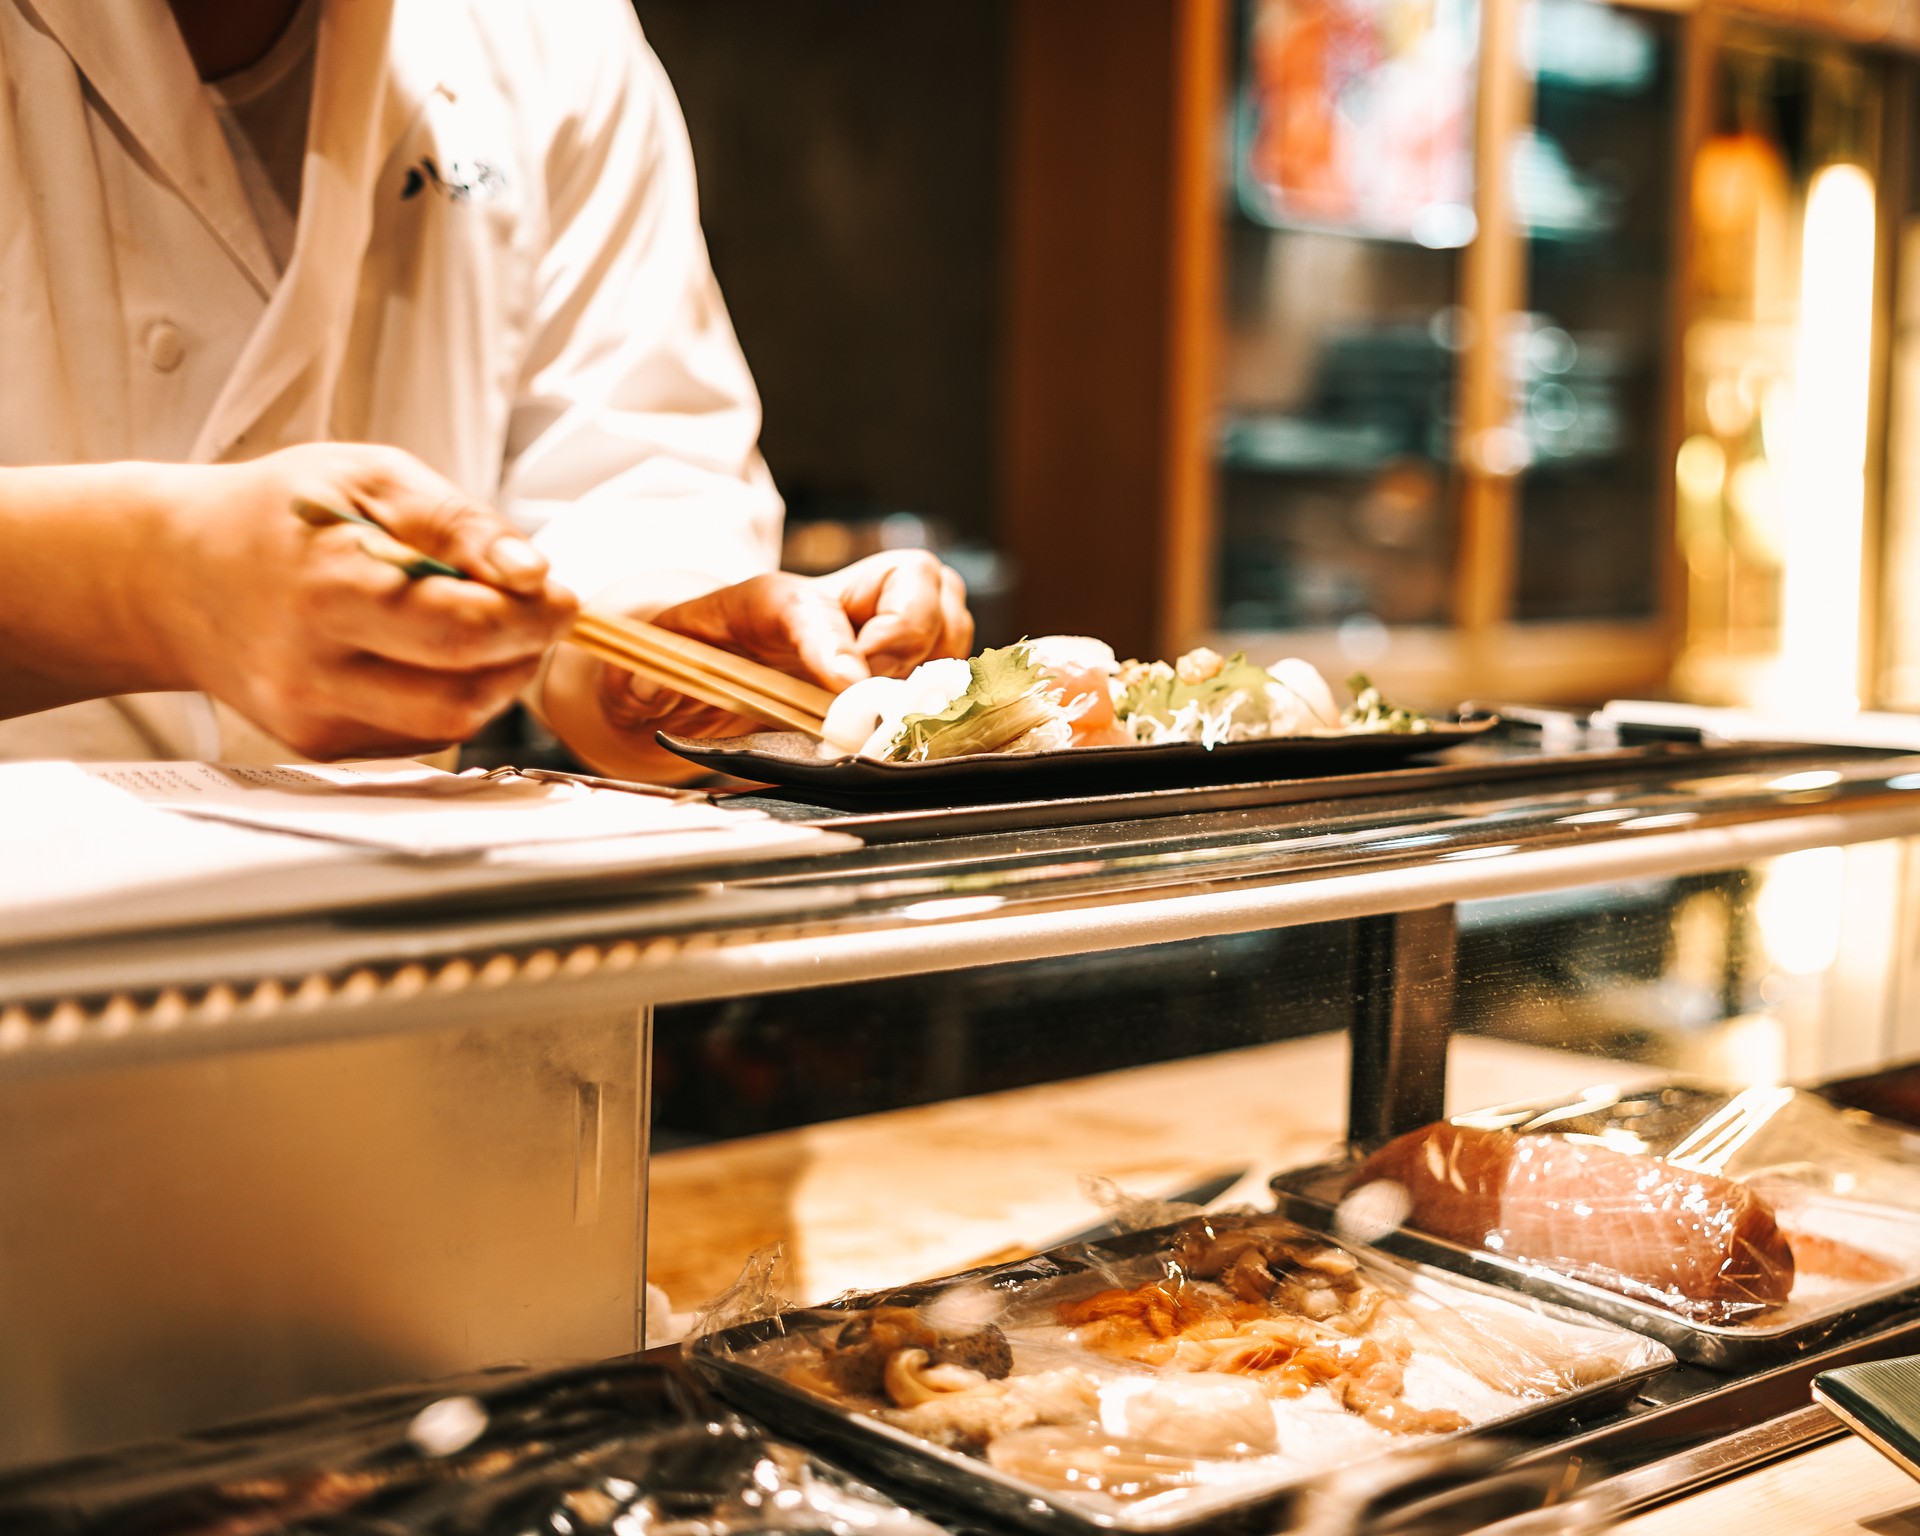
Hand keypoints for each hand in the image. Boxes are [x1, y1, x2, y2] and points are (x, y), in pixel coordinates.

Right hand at [145, 444, 577, 757]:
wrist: (176, 575)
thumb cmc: (275, 516)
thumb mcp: (371, 478)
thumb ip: (459, 523)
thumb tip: (532, 573)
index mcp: (326, 591)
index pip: (462, 631)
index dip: (532, 618)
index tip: (557, 595)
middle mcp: (312, 672)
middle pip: (465, 697)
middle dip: (521, 654)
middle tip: (529, 610)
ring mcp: (313, 721)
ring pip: (451, 724)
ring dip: (491, 677)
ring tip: (471, 619)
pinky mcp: (320, 749)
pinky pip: (421, 734)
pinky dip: (448, 693)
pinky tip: (422, 650)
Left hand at [540, 550, 972, 773]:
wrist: (686, 660)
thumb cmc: (667, 664)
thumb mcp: (632, 674)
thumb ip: (635, 680)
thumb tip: (646, 684)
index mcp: (757, 604)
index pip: (803, 606)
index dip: (830, 642)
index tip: (846, 685)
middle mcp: (825, 602)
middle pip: (908, 576)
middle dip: (912, 631)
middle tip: (882, 694)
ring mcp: (867, 623)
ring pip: (943, 606)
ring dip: (938, 655)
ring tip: (898, 705)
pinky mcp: (895, 653)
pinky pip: (951, 648)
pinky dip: (949, 679)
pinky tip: (915, 714)